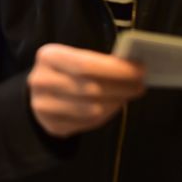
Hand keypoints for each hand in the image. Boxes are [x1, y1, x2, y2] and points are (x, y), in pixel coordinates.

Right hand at [28, 44, 145, 137]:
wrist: (41, 91)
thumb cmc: (66, 70)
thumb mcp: (75, 57)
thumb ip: (99, 62)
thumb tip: (135, 68)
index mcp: (48, 56)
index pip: (86, 65)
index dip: (116, 70)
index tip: (140, 71)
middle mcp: (41, 81)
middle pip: (91, 88)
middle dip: (121, 88)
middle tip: (140, 86)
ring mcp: (43, 106)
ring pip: (92, 109)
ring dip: (116, 103)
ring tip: (126, 96)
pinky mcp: (52, 125)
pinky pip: (88, 123)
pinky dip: (106, 116)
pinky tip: (112, 106)